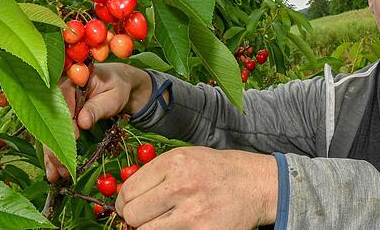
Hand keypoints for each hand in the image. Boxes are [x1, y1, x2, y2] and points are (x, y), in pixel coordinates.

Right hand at [44, 62, 151, 182]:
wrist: (117, 84)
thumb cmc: (117, 87)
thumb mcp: (113, 95)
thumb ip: (98, 107)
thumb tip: (82, 122)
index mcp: (70, 82)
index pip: (63, 104)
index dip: (66, 124)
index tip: (74, 139)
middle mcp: (57, 94)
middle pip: (51, 122)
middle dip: (56, 146)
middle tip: (64, 167)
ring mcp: (55, 108)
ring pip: (49, 133)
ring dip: (52, 155)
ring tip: (57, 175)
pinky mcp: (58, 120)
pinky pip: (53, 137)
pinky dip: (54, 154)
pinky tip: (53, 171)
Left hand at [116, 146, 277, 228]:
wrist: (256, 185)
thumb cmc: (218, 170)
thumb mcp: (187, 156)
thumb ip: (157, 172)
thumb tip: (125, 194)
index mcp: (175, 163)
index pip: (129, 191)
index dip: (124, 202)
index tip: (129, 206)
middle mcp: (181, 186)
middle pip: (133, 214)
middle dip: (134, 218)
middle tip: (143, 217)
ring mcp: (192, 213)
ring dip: (149, 229)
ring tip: (162, 222)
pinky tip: (178, 226)